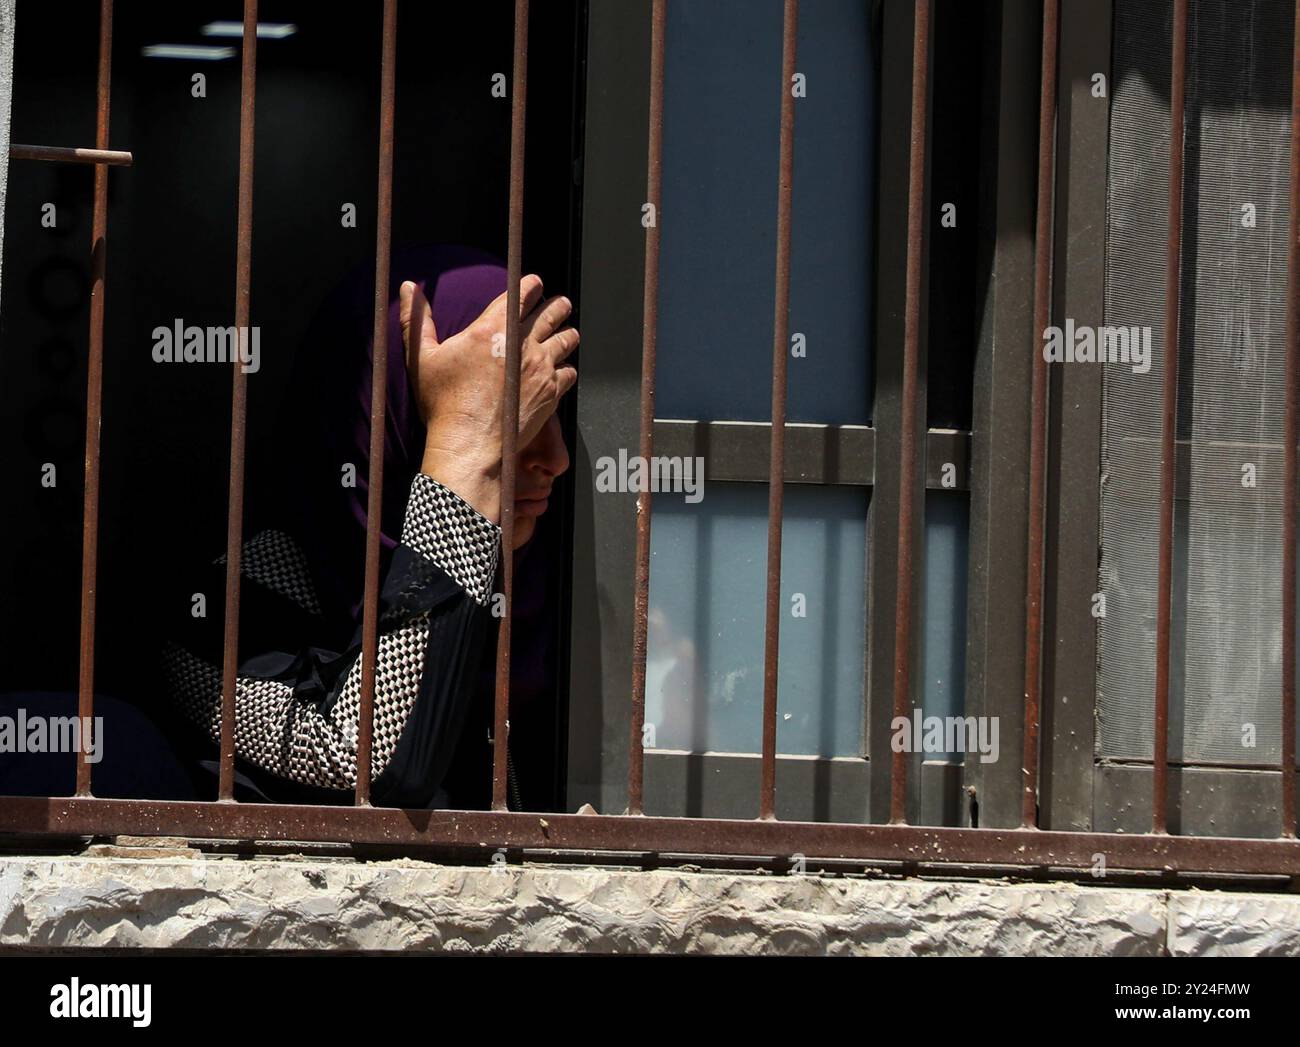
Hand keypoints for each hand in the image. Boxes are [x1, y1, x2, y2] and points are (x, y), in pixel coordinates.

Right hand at [399, 275, 578, 521]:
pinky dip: (567, 368)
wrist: (469, 444)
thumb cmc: (442, 404)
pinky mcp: (551, 391)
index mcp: (491, 329)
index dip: (531, 284)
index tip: (536, 283)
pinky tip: (564, 369)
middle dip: (557, 305)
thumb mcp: (421, 358)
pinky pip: (569, 372)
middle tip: (561, 304)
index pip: (521, 293)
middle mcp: (521, 343)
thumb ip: (416, 320)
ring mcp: (540, 367)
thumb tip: (407, 286)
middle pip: (550, 313)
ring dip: (568, 333)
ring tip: (570, 332)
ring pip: (566, 340)